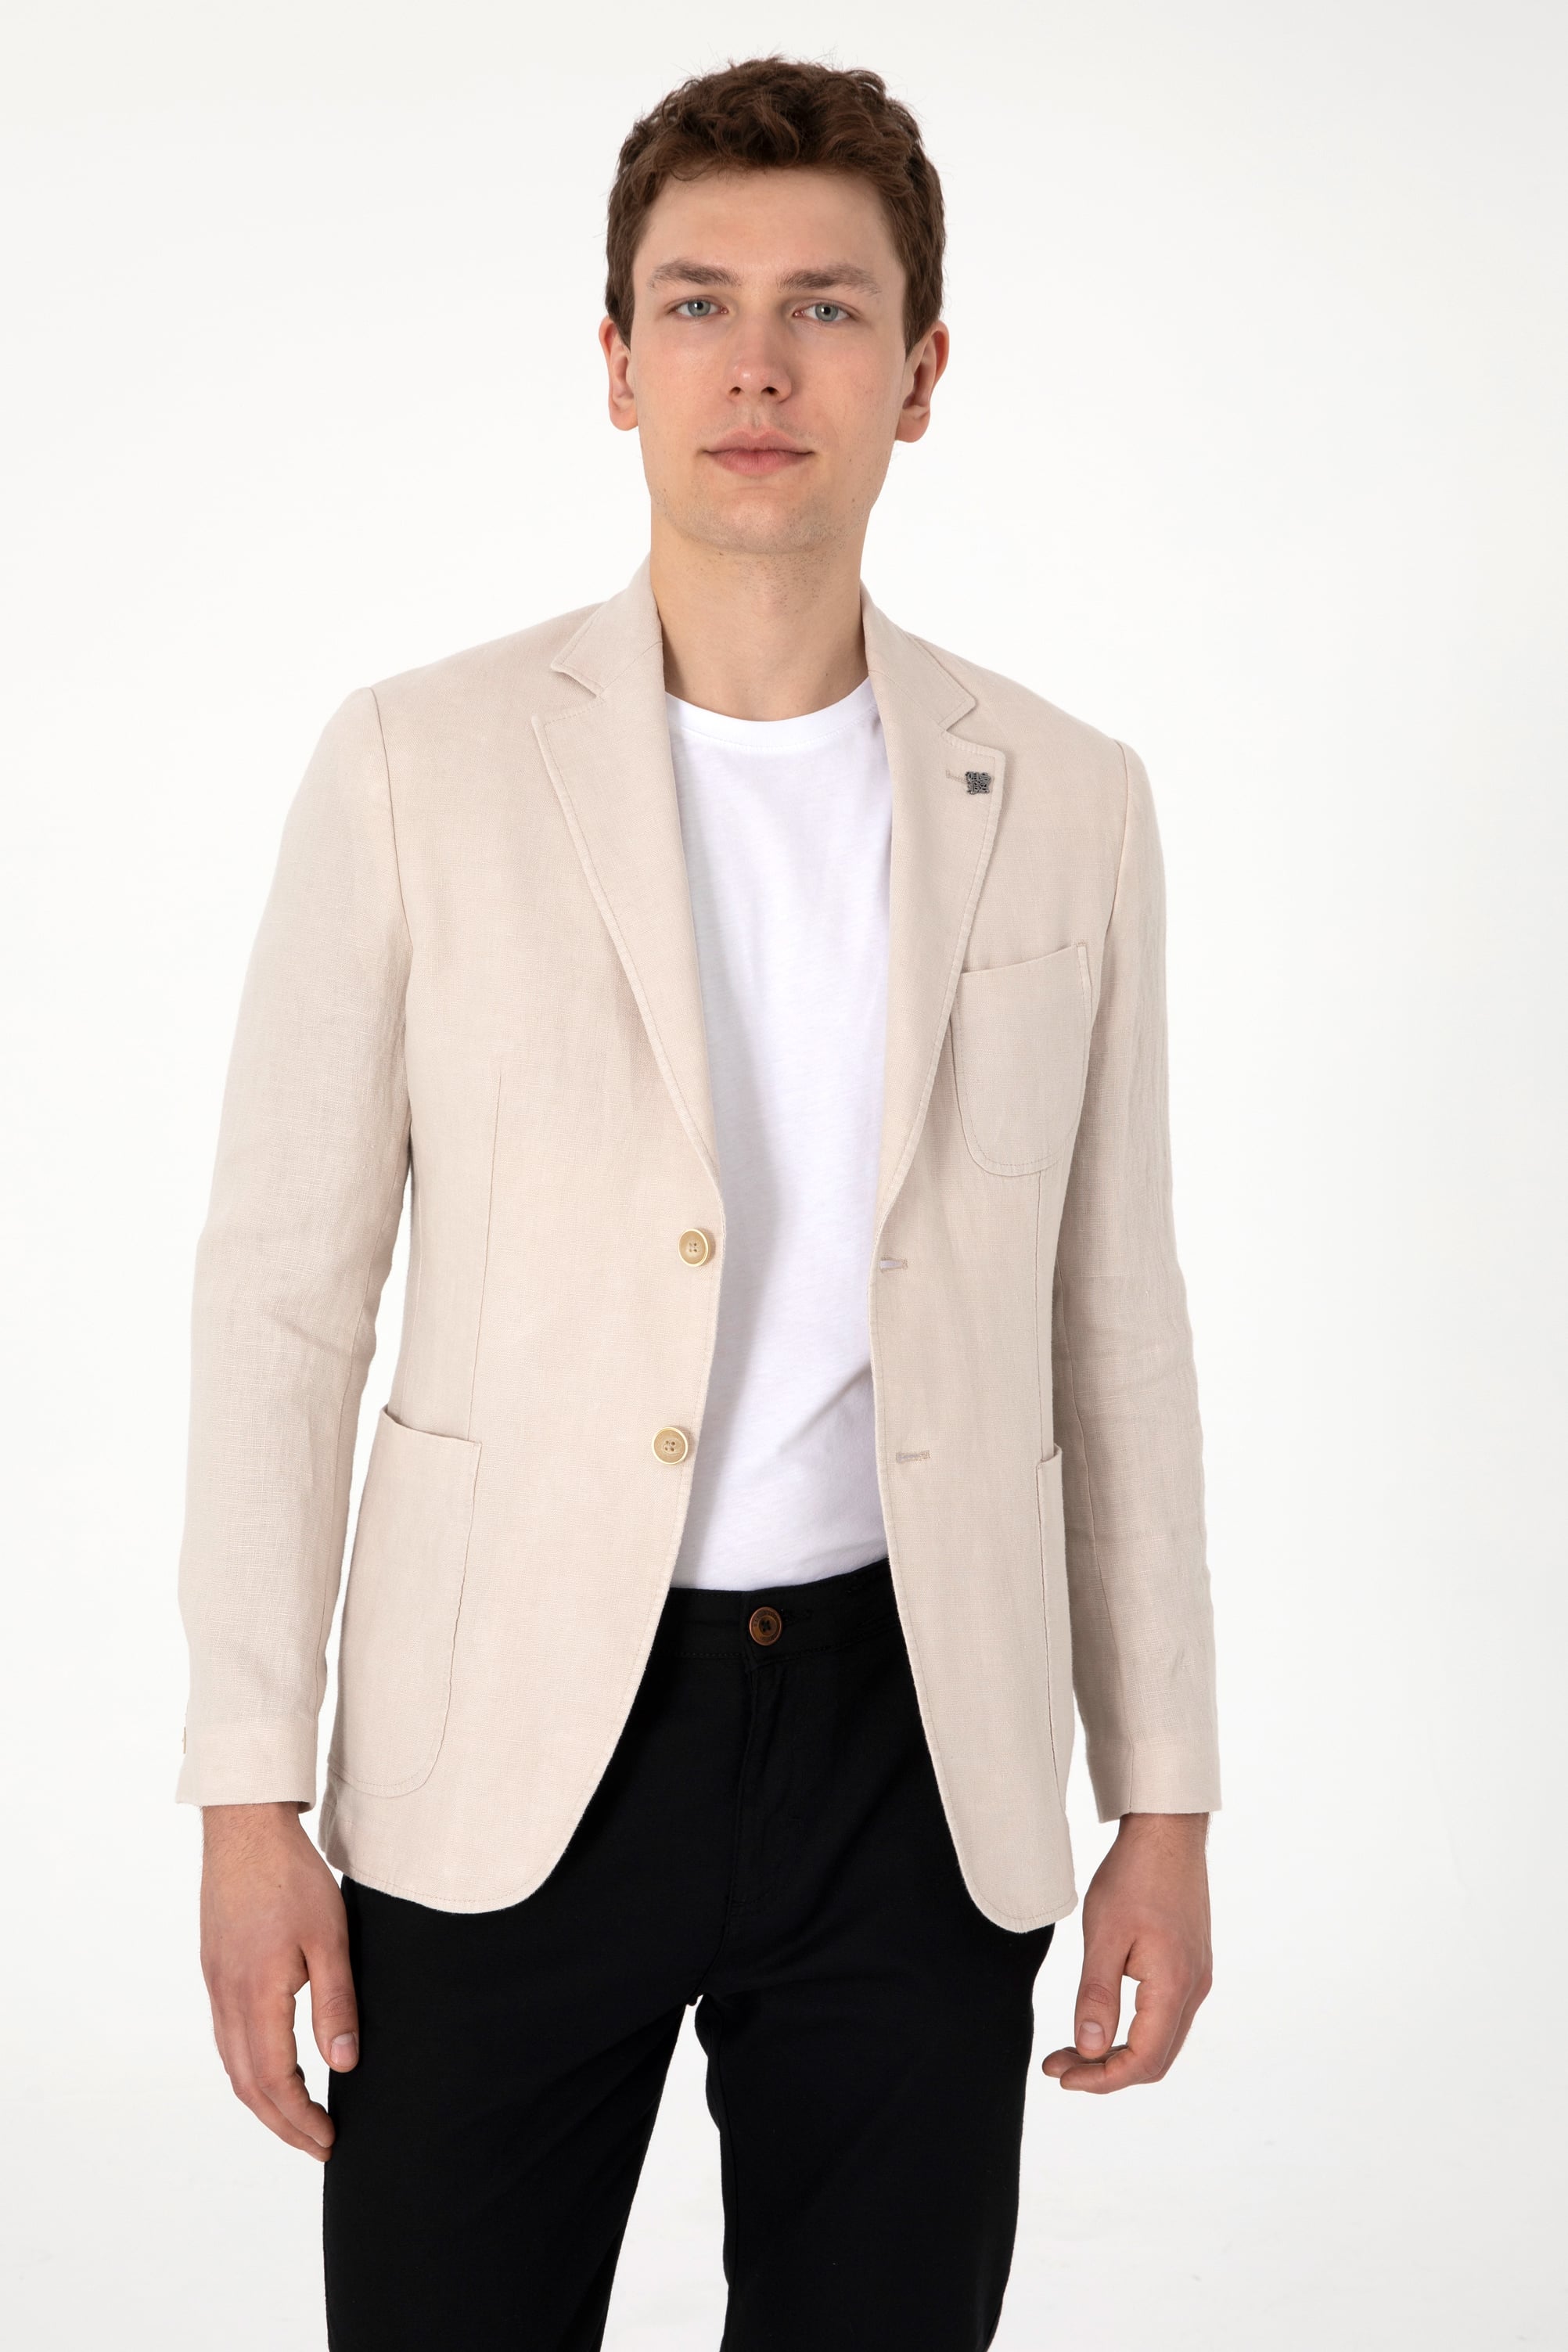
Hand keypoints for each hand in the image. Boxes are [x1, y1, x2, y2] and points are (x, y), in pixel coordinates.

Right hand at [200, 1801, 359, 2158]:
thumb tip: (345, 2065)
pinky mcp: (215, 1970)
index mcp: (256, 1994)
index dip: (301, 2119)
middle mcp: (227, 1997)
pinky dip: (250, 2068)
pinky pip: (227, 2037)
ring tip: (300, 2117)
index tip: (329, 2139)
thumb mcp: (328, 1937)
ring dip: (265, 2099)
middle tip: (318, 2143)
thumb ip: (335, 2003)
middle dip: (283, 2123)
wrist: (245, 1828)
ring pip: (233, 2064)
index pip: (275, 2080)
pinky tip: (274, 2067)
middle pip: (248, 2085)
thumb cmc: (291, 1877)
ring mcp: (216, 1985)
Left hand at [1041, 1811, 1211, 2092]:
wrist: (1168, 1832)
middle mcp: (1194, 1989)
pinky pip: (1166, 2017)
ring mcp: (1196, 1977)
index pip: (1143, 2061)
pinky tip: (1103, 2020)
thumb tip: (1087, 2050)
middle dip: (1105, 2071)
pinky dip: (1134, 2031)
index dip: (1101, 2078)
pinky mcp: (1191, 1965)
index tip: (1061, 2074)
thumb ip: (1096, 1996)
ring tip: (1073, 2048)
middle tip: (1059, 2064)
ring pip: (1162, 2040)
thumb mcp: (1104, 1935)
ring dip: (1119, 2052)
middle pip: (1155, 2059)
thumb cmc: (1135, 1875)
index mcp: (1175, 1986)